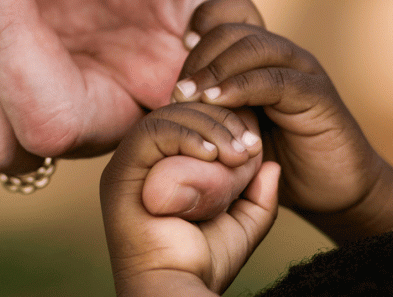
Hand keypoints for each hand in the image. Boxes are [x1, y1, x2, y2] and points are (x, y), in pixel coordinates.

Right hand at [101, 102, 280, 295]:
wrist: (176, 287)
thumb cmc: (204, 262)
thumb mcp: (242, 223)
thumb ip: (258, 195)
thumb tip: (271, 166)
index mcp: (162, 168)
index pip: (192, 122)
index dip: (224, 122)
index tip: (255, 140)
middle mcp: (141, 162)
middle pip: (179, 113)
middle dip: (221, 121)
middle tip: (250, 144)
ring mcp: (127, 165)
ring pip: (168, 117)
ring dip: (209, 128)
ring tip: (238, 153)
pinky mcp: (120, 171)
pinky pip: (153, 133)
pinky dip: (186, 137)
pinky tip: (214, 156)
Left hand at [172, 0, 381, 214]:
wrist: (331, 190)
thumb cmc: (274, 160)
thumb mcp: (231, 128)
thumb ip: (208, 108)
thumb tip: (162, 102)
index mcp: (261, 56)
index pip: (232, 13)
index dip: (203, 20)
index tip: (181, 49)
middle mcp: (282, 55)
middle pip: (233, 29)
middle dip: (198, 57)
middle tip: (176, 93)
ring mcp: (302, 71)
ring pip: (253, 46)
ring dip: (214, 69)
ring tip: (187, 96)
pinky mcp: (317, 95)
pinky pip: (275, 79)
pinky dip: (241, 86)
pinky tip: (216, 101)